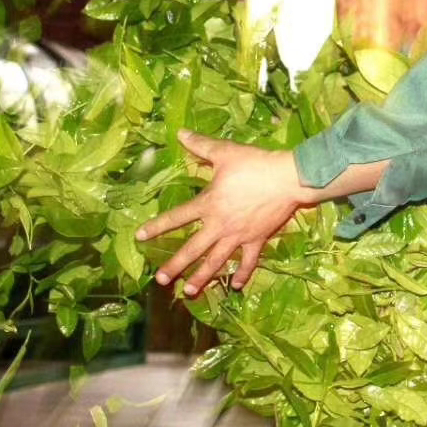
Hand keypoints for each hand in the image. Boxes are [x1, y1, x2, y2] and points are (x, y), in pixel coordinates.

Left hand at [137, 131, 305, 293]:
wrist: (286, 179)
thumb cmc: (254, 165)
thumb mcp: (225, 152)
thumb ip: (201, 145)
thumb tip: (180, 134)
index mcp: (209, 204)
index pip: (177, 217)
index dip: (157, 226)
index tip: (140, 237)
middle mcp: (219, 225)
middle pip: (193, 249)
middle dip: (176, 265)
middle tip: (161, 279)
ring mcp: (238, 236)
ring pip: (216, 261)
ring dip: (201, 277)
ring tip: (188, 292)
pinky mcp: (257, 240)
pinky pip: (248, 262)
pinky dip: (242, 274)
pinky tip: (235, 287)